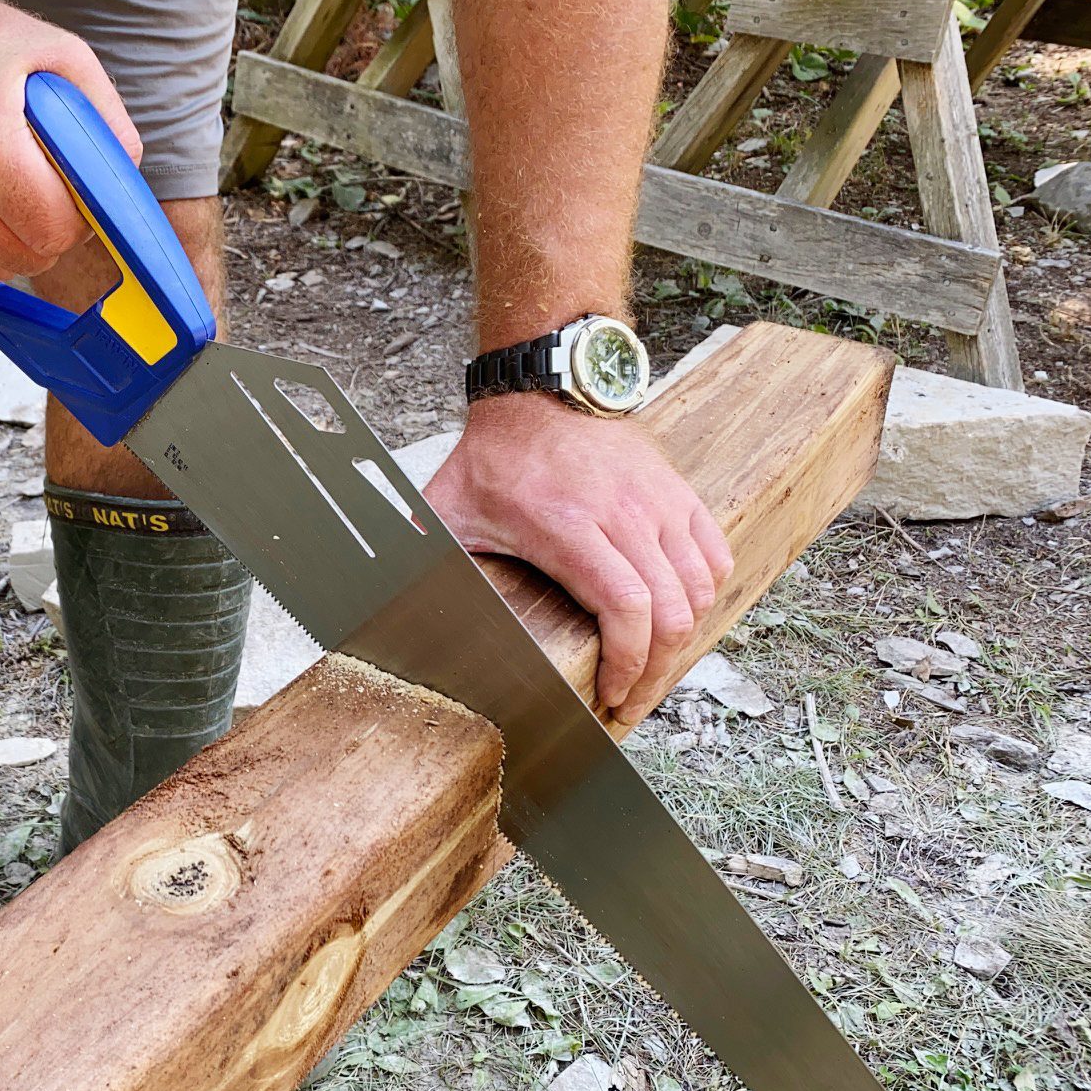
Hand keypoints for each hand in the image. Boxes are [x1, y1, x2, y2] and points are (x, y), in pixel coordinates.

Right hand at [0, 0, 139, 279]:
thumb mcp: (55, 53)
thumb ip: (104, 119)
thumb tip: (123, 179)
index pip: (53, 229)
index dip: (77, 219)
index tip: (73, 196)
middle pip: (25, 257)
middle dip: (47, 232)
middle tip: (42, 191)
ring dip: (12, 240)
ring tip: (5, 188)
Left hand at [423, 392, 732, 723]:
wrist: (542, 389)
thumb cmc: (496, 454)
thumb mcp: (449, 506)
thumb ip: (420, 551)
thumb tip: (376, 593)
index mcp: (569, 528)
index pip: (627, 609)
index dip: (630, 664)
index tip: (613, 696)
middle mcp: (624, 515)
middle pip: (672, 611)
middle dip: (656, 672)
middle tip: (633, 701)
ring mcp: (658, 502)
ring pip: (699, 587)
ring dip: (684, 639)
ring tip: (654, 668)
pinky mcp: (678, 492)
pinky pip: (713, 553)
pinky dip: (706, 593)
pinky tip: (683, 617)